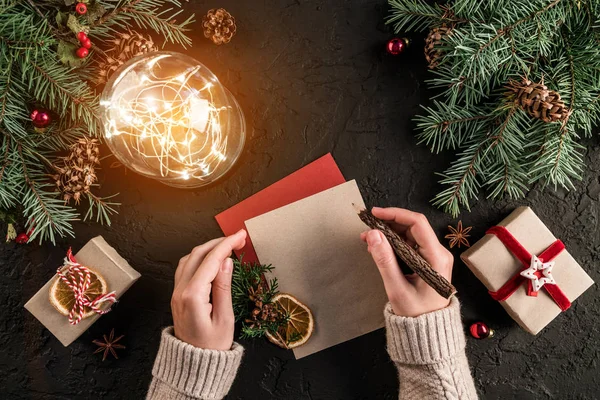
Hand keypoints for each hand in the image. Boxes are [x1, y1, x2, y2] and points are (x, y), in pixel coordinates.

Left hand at [171, 230, 246, 349]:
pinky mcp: (177, 295)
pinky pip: (185, 268)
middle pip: (197, 254)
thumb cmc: (212, 347)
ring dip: (207, 248)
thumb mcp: (225, 318)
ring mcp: (176, 293)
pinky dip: (199, 257)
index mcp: (193, 296)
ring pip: (189, 259)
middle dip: (218, 242)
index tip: (240, 236)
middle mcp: (180, 291)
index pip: (211, 260)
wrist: (194, 365)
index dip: (227, 244)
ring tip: (226, 245)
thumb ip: (224, 287)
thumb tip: (226, 262)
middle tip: (237, 238)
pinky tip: (211, 258)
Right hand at [360, 207, 452, 317]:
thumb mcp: (397, 288)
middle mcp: (438, 253)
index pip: (417, 224)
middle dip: (388, 224)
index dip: (395, 214)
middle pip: (412, 227)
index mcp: (436, 258)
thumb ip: (384, 260)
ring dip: (388, 233)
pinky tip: (378, 247)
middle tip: (367, 227)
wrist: (429, 332)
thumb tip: (373, 235)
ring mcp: (433, 257)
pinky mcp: (427, 261)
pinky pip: (409, 245)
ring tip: (368, 238)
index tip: (375, 214)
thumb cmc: (416, 315)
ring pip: (409, 235)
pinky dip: (392, 243)